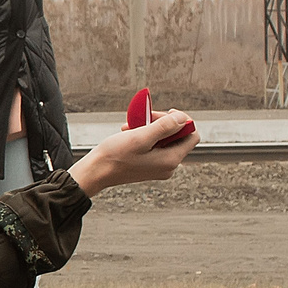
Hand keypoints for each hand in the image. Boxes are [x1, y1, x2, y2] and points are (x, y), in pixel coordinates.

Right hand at [68, 110, 197, 196]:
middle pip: (178, 136)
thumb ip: (165, 127)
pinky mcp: (149, 166)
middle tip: (144, 117)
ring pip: (164, 139)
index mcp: (171, 160)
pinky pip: (155, 146)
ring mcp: (159, 167)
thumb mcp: (141, 137)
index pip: (192, 135)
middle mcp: (169, 166)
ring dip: (150, 128)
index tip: (164, 114)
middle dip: (162, 123)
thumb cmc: (116, 156)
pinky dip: (144, 136)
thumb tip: (184, 118)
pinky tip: (129, 133)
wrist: (96, 172)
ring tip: (132, 126)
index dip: (182, 121)